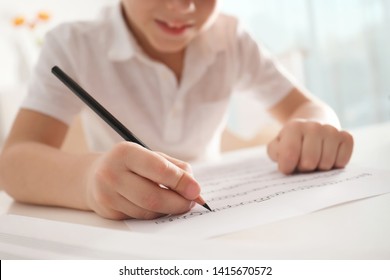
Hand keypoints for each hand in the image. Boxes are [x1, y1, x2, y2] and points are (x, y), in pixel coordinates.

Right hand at [85, 142, 199, 219]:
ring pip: (148, 211)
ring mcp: (107, 194)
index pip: (159, 170)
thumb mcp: (150, 155)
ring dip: (168, 210)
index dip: (181, 182)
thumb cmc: (130, 164)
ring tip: (175, 202)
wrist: (93, 176)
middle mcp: (112, 173)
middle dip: (178, 203)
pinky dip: (155, 214)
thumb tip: (194, 189)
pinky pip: (140, 218)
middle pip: (153, 197)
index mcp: (125, 152)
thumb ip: (175, 168)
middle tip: (191, 203)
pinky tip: (158, 206)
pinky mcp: (108, 211)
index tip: (196, 190)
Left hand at [267, 119, 353, 173]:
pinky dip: (334, 165)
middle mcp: (314, 126)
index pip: (289, 155)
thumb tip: (286, 164)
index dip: (287, 167)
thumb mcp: (277, 145)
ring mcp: (332, 130)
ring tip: (315, 157)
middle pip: (309, 163)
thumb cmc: (292, 141)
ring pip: (326, 164)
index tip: (287, 166)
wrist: (314, 123)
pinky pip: (342, 162)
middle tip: (302, 161)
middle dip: (304, 168)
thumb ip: (276, 153)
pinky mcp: (346, 137)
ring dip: (319, 167)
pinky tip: (328, 155)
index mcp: (294, 127)